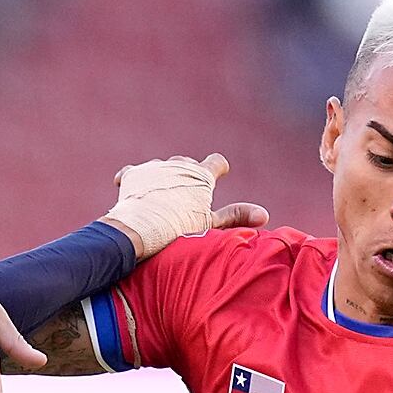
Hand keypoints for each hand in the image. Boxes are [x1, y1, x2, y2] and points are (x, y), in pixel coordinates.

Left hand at [101, 153, 269, 257]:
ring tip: (161, 196)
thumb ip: (236, 217)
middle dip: (188, 175)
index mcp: (201, 174)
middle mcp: (179, 165)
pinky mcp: (133, 174)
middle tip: (186, 195)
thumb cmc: (179, 230)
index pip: (216, 162)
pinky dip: (134, 179)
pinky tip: (127, 186)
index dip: (218, 168)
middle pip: (187, 163)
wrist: (141, 228)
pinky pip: (133, 172)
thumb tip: (264, 215)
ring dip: (163, 178)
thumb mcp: (210, 225)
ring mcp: (155, 168)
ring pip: (162, 167)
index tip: (220, 174)